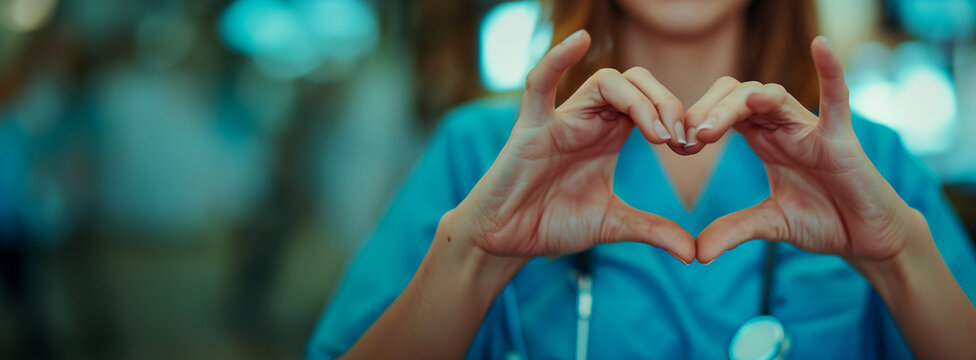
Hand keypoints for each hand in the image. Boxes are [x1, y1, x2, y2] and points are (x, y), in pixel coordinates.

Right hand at [445, 30, 694, 262]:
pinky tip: (579, 40)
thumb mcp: (612, 224)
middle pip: (635, 83)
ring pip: (606, 81)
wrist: (506, 241)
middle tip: (681, 138)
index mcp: (608, 134)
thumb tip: (691, 253)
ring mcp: (559, 119)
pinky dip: (557, 59)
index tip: (690, 147)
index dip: (675, 115)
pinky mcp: (530, 126)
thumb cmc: (550, 223)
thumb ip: (651, 230)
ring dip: (640, 100)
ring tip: (658, 133)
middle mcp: (587, 119)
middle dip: (665, 103)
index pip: (649, 102)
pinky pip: (539, 84)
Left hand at [686, 37, 918, 263]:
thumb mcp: (770, 225)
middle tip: (686, 139)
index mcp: (763, 138)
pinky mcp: (841, 138)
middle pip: (738, 96)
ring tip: (710, 128)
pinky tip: (820, 46)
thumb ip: (734, 232)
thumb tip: (698, 254)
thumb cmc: (823, 220)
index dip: (697, 121)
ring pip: (771, 96)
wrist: (867, 239)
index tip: (676, 144)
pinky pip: (837, 99)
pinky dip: (830, 71)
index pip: (722, 112)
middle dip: (707, 111)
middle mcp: (783, 126)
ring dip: (736, 106)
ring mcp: (812, 128)